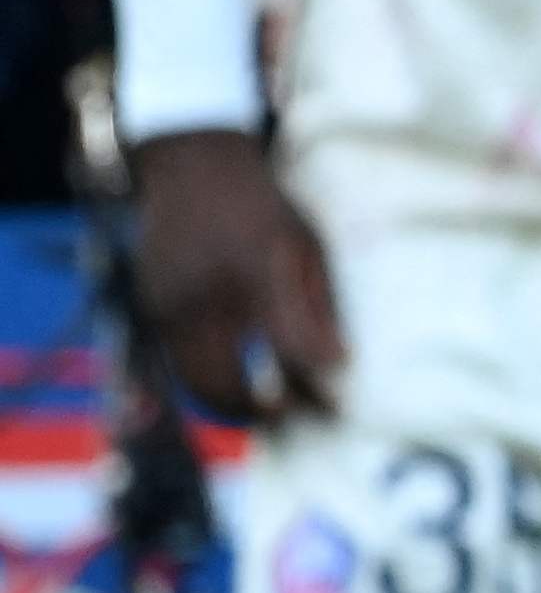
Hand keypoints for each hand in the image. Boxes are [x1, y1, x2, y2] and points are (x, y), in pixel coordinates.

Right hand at [129, 129, 343, 423]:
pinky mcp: (151, 309)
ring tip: (270, 417)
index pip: (286, 347)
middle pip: (225, 380)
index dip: (312, 385)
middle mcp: (205, 292)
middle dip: (262, 413)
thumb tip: (337, 363)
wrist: (192, 168)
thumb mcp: (306, 243)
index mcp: (256, 270)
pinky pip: (177, 362)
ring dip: (230, 407)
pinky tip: (239, 390)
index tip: (337, 405)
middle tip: (298, 423)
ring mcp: (169, 303)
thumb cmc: (261, 206)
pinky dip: (207, 384)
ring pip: (194, 381)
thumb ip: (318, 305)